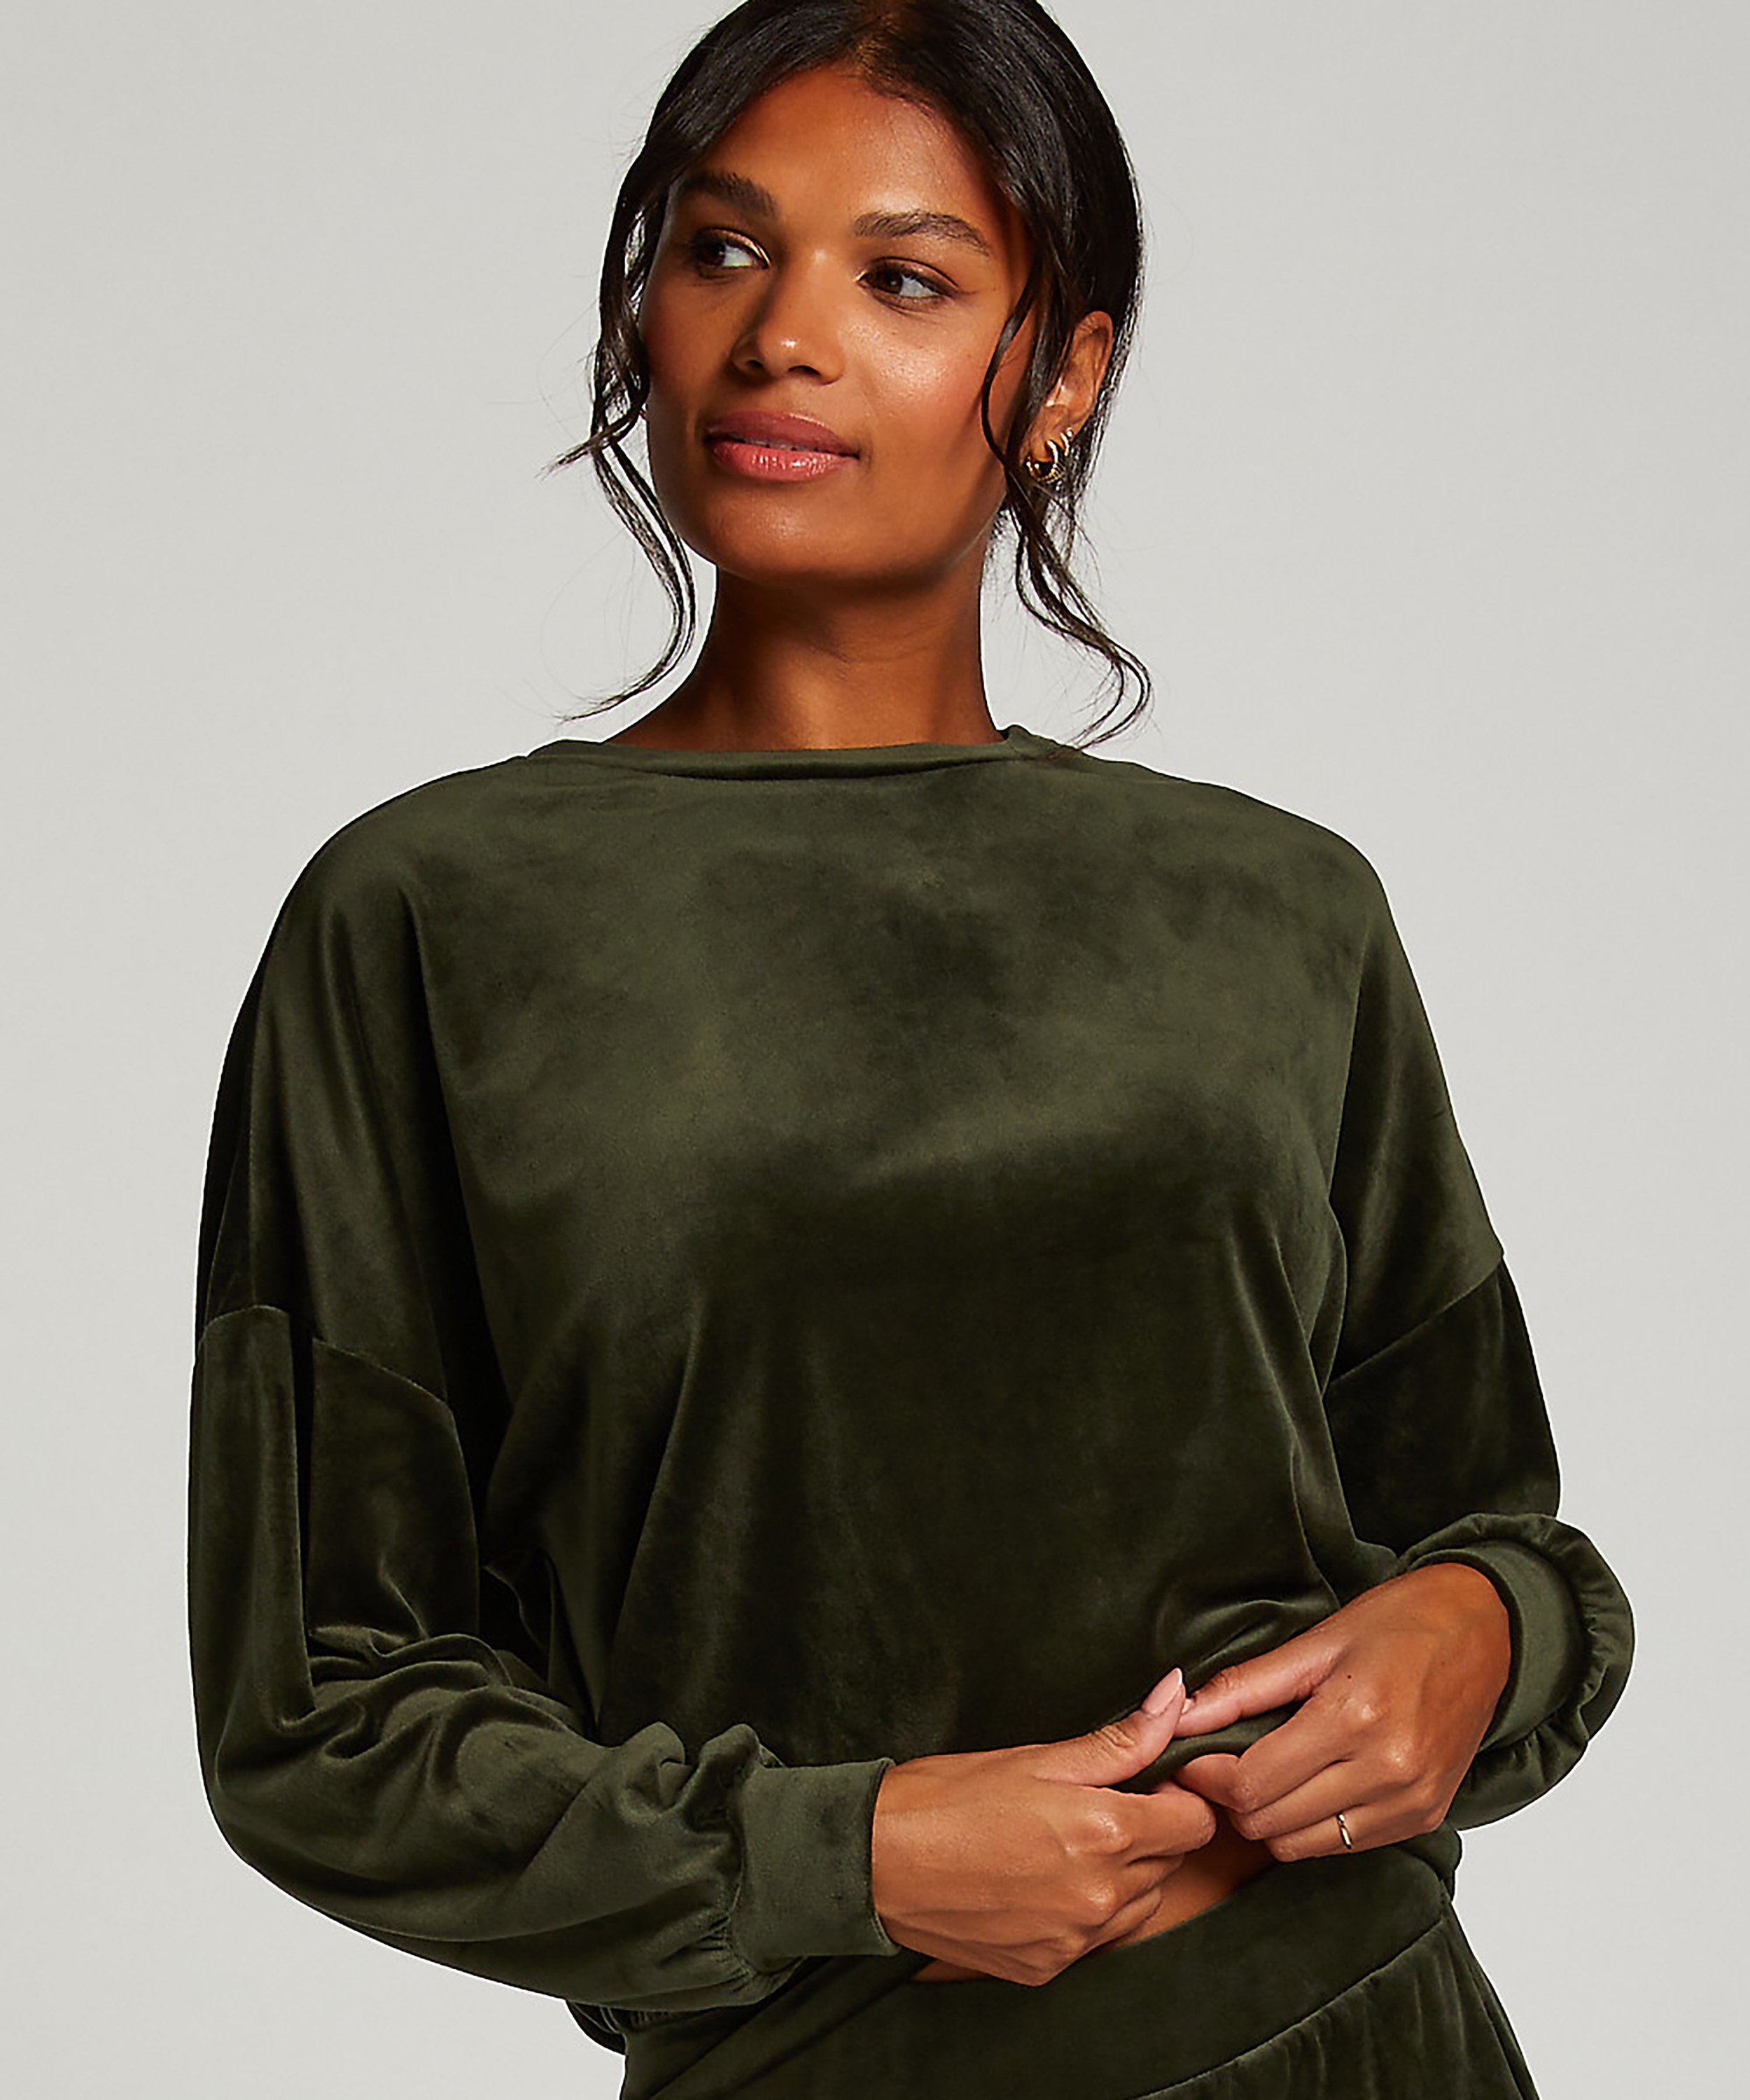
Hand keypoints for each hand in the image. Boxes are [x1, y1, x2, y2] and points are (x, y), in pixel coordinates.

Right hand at [871, 1669, 1218, 1986]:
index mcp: (1105, 1832)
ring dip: (1125, 1875)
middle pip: (1170, 1864)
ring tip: (1067, 1842)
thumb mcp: (1038, 1756)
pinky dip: (1086, 1912)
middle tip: (1095, 1804)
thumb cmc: (948, 1796)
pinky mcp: (1047, 1969)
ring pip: (1140, 1905)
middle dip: (1149, 1831)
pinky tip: (1043, 1881)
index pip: (1194, 1824)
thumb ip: (1121, 1738)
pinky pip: (1096, 1940)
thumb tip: (1175, 1696)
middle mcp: (1100, 1896)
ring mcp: (1074, 1941)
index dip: (1177, 1796)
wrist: (875, 1861)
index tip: (1148, 1783)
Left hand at [1160, 1564, 1511, 1859]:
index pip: (1252, 1785)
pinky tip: (1309, 1784)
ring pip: (1302, 1847)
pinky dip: (1313, 1825)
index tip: (1191, 1755)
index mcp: (1355, 1718)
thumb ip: (1245, 1685)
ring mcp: (1410, 1801)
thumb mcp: (1318, 1641)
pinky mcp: (1425, 1818)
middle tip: (1219, 1764)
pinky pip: (1344, 1845)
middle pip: (1271, 1824)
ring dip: (1270, 1819)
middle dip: (1231, 1799)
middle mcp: (1387, 1771)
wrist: (1489, 1632)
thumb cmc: (1402, 1623)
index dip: (1207, 1775)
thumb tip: (1181, 1713)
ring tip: (1262, 1773)